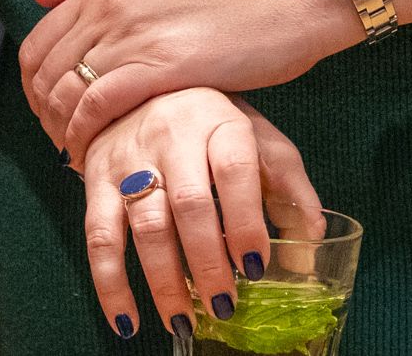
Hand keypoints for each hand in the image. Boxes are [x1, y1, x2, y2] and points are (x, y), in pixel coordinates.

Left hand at [17, 0, 352, 157]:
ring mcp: (131, 34)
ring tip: (76, 153)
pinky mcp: (161, 66)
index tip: (49, 112)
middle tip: (60, 141)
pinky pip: (99, 105)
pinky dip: (86, 134)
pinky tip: (95, 153)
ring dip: (62, 130)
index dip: (35, 85)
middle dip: (43, 114)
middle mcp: (107, 4)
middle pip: (44, 71)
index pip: (38, 41)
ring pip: (67, 91)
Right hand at [77, 89, 325, 341]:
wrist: (137, 86)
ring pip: (146, 224)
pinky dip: (110, 284)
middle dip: (207, 262)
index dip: (246, 220)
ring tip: (185, 323)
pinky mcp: (96, 178)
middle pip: (189, 204)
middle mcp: (172, 135)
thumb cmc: (210, 123)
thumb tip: (315, 236)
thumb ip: (288, 183)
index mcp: (220, 122)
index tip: (256, 266)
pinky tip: (127, 321)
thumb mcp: (257, 137)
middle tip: (224, 306)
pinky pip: (98, 236)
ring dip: (164, 282)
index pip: (234, 170)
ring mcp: (130, 157)